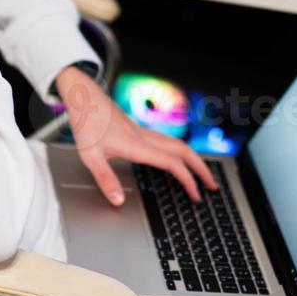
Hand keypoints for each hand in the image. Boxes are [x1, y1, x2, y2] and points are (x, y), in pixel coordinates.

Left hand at [56, 66, 217, 206]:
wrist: (83, 95)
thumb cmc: (85, 122)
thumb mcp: (89, 156)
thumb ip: (105, 179)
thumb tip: (118, 200)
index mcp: (136, 145)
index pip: (172, 163)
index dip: (188, 180)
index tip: (196, 195)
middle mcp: (144, 137)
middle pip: (184, 150)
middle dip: (201, 168)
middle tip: (213, 185)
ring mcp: (143, 131)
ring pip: (177, 144)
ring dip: (193, 159)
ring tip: (201, 175)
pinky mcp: (138, 129)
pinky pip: (167, 141)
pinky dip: (179, 153)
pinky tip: (176, 160)